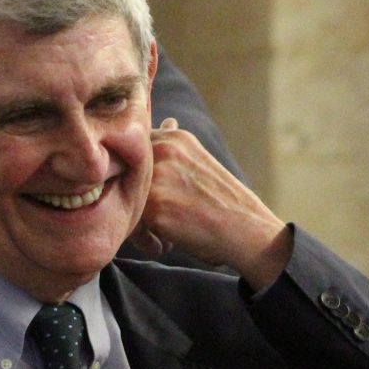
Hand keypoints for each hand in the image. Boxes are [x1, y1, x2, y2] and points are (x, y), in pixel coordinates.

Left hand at [134, 119, 290, 288]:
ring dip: (136, 221)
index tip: (148, 197)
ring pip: (125, 200)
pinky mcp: (153, 207)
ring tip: (157, 235)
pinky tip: (162, 245)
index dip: (133, 178)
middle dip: (131, 199)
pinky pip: (131, 224)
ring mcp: (157, 177)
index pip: (131, 153)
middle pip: (122, 176)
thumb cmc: (224, 202)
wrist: (247, 230)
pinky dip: (144, 240)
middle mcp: (163, 151)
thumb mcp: (200, 160)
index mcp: (174, 138)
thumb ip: (175, 145)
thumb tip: (165, 122)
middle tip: (150, 220)